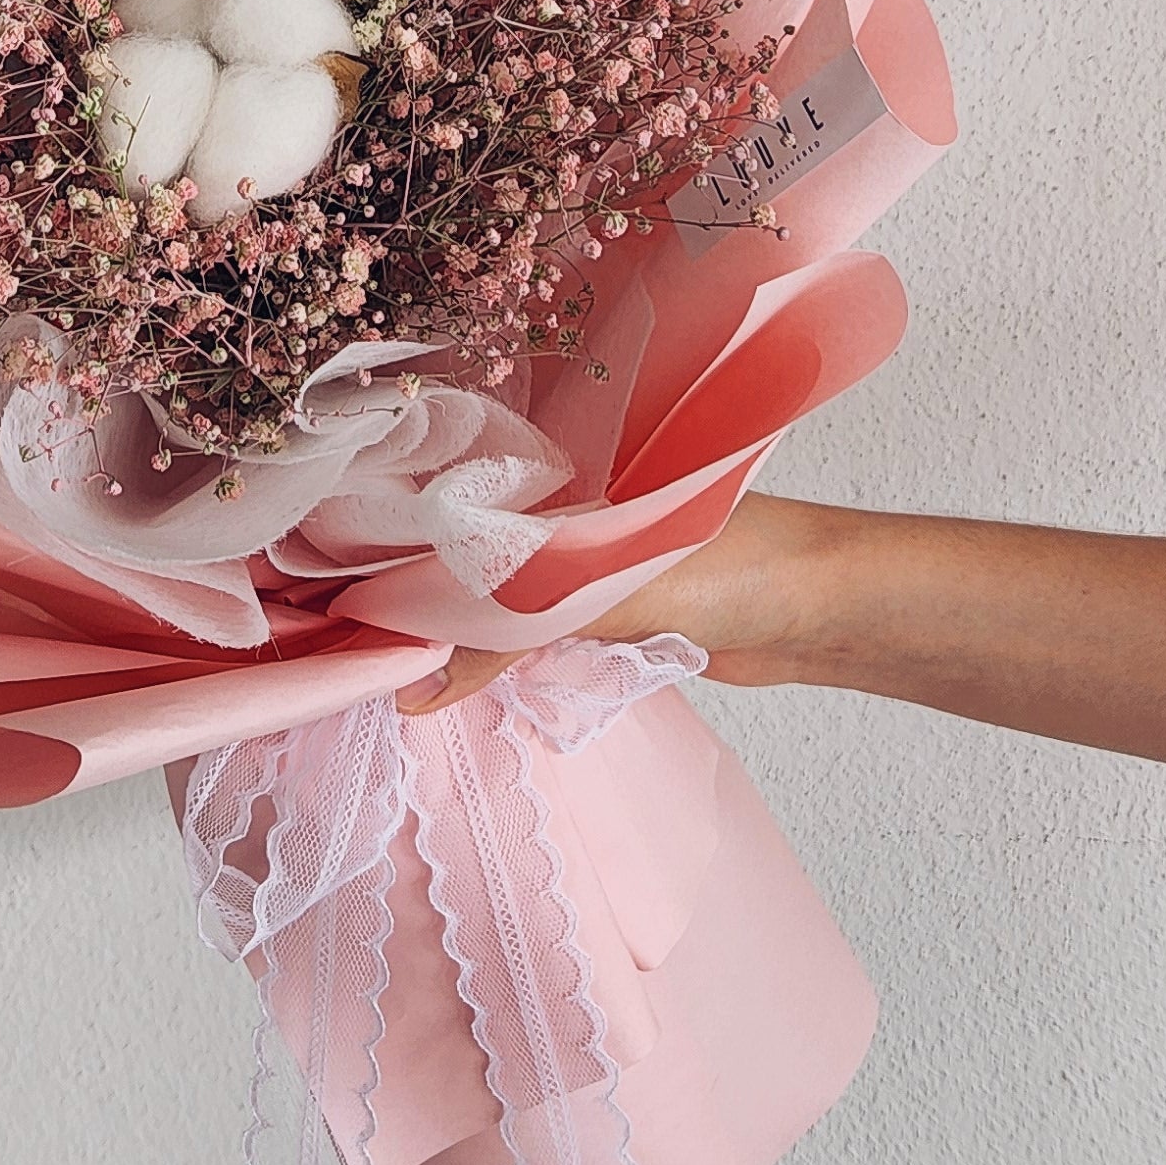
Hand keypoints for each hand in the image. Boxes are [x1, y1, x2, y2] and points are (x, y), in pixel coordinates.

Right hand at [393, 495, 824, 713]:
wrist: (829, 612)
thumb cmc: (733, 565)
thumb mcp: (601, 591)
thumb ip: (507, 636)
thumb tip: (416, 689)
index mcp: (562, 475)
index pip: (454, 507)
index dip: (395, 546)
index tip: (336, 596)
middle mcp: (569, 511)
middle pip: (471, 560)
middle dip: (420, 600)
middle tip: (353, 647)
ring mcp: (594, 564)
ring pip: (504, 601)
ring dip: (466, 638)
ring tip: (393, 670)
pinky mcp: (620, 613)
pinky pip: (544, 635)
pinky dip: (512, 659)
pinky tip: (469, 681)